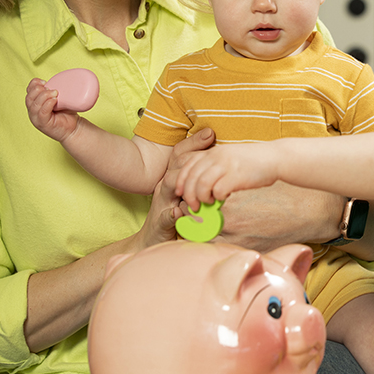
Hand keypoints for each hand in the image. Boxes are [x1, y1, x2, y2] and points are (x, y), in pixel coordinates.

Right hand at [25, 78, 78, 141]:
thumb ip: (56, 90)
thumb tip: (65, 78)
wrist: (74, 128)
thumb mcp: (60, 99)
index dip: (33, 84)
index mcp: (35, 104)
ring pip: (34, 104)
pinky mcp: (43, 124)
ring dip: (44, 96)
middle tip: (52, 89)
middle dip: (38, 90)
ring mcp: (36, 119)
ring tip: (55, 94)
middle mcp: (33, 111)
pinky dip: (47, 104)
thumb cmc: (67, 113)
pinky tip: (54, 101)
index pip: (28, 91)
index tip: (44, 81)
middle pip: (29, 97)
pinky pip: (41, 113)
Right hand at [135, 129, 220, 246]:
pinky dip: (171, 215)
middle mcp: (164, 188)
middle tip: (211, 152)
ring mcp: (161, 205)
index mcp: (172, 180)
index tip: (210, 134)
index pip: (180, 157)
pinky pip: (164, 217)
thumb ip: (201, 184)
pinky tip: (178, 213)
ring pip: (168, 187)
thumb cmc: (176, 215)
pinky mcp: (159, 223)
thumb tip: (220, 169)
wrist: (153, 239)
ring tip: (202, 184)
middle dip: (191, 158)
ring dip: (185, 186)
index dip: (193, 144)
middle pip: (175, 167)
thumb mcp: (189, 196)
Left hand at [173, 141, 281, 210]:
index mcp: (213, 152)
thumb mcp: (230, 156)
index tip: (180, 192)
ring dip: (200, 198)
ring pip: (201, 185)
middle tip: (193, 205)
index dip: (181, 180)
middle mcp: (216, 157)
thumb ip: (216, 166)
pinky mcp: (236, 176)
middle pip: (191, 177)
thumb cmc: (254, 161)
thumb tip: (203, 184)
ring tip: (207, 203)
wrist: (275, 157)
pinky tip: (222, 199)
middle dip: (188, 194)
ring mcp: (226, 166)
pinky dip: (216, 198)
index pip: (187, 165)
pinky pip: (217, 191)